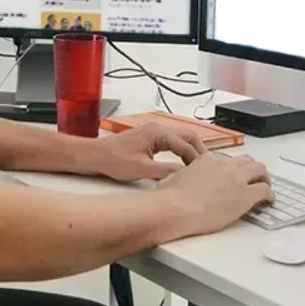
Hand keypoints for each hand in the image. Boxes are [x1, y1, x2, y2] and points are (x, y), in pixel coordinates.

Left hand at [91, 122, 208, 181]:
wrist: (97, 155)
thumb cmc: (114, 159)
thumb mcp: (143, 169)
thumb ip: (166, 172)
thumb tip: (184, 176)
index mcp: (158, 133)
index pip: (186, 145)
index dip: (197, 160)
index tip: (204, 173)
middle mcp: (159, 128)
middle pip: (189, 136)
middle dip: (200, 151)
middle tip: (207, 168)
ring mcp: (155, 132)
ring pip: (182, 138)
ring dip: (191, 151)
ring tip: (198, 168)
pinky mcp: (152, 138)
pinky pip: (173, 141)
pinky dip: (182, 151)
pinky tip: (184, 163)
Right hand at [158, 153, 271, 234]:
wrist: (178, 208)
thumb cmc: (171, 198)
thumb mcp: (170, 180)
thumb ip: (176, 177)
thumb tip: (170, 181)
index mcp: (206, 161)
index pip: (222, 160)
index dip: (228, 169)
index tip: (229, 176)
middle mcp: (224, 167)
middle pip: (245, 160)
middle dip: (251, 167)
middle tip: (254, 176)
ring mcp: (236, 180)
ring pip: (259, 170)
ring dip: (264, 177)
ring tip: (266, 185)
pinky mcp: (245, 195)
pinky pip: (265, 190)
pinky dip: (269, 195)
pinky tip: (269, 201)